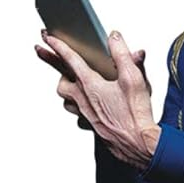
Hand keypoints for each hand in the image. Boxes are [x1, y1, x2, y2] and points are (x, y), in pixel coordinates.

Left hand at [35, 29, 160, 166]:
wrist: (139, 145)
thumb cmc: (136, 114)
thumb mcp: (133, 77)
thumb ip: (122, 54)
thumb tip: (114, 38)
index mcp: (91, 86)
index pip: (70, 60)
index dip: (58, 46)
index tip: (48, 38)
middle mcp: (84, 101)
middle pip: (61, 82)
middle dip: (54, 67)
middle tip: (44, 53)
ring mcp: (86, 115)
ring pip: (66, 100)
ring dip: (66, 89)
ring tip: (69, 80)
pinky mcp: (93, 127)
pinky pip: (78, 116)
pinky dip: (78, 108)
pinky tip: (85, 105)